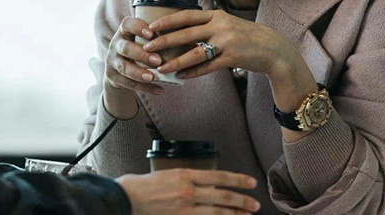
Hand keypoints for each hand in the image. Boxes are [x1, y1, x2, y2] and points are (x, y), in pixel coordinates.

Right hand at [104, 17, 165, 94]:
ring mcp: (112, 61)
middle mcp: (115, 44)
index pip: (127, 24)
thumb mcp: (143, 40)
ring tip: (153, 77)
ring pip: (124, 67)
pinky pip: (128, 83)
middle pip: (125, 48)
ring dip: (139, 73)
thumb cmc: (141, 49)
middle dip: (141, 54)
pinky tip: (160, 90)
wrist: (120, 69)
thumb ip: (158, 38)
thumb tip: (189, 41)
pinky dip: (145, 88)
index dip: (138, 28)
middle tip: (158, 60)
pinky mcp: (113, 77)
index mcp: (124, 31)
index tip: (151, 33)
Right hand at [116, 168, 260, 214]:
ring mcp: (185, 208)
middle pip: (222, 196)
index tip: (251, 183)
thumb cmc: (147, 184)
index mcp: (185, 175)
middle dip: (241, 200)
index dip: (237, 180)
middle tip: (255, 204)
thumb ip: (190, 179)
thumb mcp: (171, 173)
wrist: (129, 197)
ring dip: (234, 214)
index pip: (218, 177)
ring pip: (217, 212)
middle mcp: (188, 191)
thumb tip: (212, 185)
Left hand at [145, 9, 319, 136]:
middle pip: (186, 33)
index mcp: (216, 15)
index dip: (167, 21)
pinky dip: (193, 72)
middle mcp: (220, 25)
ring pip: (195, 52)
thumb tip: (183, 32)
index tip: (150, 27)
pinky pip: (208, 66)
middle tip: (147, 47)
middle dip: (164, 41)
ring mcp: (227, 41)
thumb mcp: (227, 25)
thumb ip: (208, 26)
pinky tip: (181, 77)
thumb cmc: (247, 37)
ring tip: (161, 68)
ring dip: (176, 61)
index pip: (186, 16)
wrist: (274, 50)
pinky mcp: (233, 57)